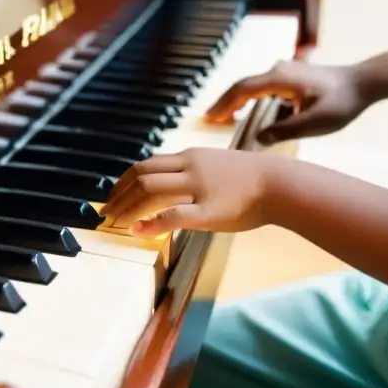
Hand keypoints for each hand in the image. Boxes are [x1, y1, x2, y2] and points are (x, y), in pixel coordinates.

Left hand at [99, 148, 287, 236]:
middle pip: (141, 176)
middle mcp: (190, 168)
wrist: (281, 185)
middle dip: (118, 195)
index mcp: (190, 157)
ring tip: (114, 222)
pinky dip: (150, 222)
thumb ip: (191, 173)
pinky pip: (173, 215)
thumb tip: (170, 188)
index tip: (112, 195)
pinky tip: (137, 230)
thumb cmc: (251, 180)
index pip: (146, 164)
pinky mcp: (209, 210)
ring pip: (150, 191)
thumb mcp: (215, 166)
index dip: (123, 181)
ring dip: (126, 207)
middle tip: (106, 212)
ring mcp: (198, 187)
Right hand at [205, 60, 373, 144]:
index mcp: (279, 78)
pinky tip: (256, 115)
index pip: (241, 90)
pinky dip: (256, 101)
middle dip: (227, 103)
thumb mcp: (314, 123)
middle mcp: (280, 70)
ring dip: (241, 102)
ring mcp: (287, 71)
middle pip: (244, 86)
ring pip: (255, 87)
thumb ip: (283, 131)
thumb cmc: (343, 102)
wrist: (368, 82)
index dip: (223, 104)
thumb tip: (258, 139)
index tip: (209, 117)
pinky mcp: (295, 77)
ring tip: (229, 119)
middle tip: (211, 119)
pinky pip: (268, 88)